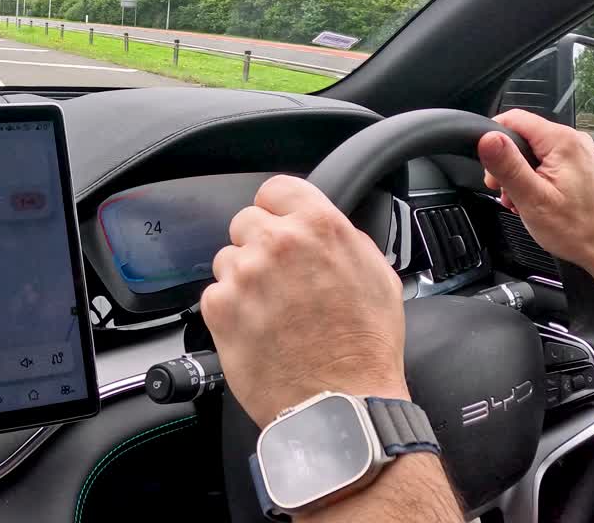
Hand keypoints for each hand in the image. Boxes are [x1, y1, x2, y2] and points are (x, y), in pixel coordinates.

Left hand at [201, 175, 408, 426]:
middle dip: (259, 246)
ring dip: (244, 279)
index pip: (275, 189)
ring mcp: (245, 274)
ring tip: (273, 312)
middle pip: (247, 222)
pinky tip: (258, 330)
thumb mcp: (378, 275)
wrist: (341, 403)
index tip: (280, 225)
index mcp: (318, 225)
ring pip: (228, 259)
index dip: (278, 209)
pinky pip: (215, 294)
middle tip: (281, 280)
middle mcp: (277, 242)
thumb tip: (322, 227)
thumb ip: (344, 239)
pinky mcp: (220, 307)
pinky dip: (230, 310)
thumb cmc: (365, 348)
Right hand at [477, 109, 593, 277]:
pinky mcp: (581, 166)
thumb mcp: (532, 198)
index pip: (513, 118)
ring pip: (534, 152)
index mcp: (561, 141)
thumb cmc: (578, 229)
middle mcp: (574, 141)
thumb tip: (486, 138)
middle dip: (506, 164)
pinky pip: (548, 162)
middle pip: (523, 137)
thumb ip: (507, 165)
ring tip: (522, 201)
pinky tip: (536, 200)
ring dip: (520, 175)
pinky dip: (535, 179)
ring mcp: (579, 153)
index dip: (493, 139)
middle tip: (505, 192)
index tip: (489, 167)